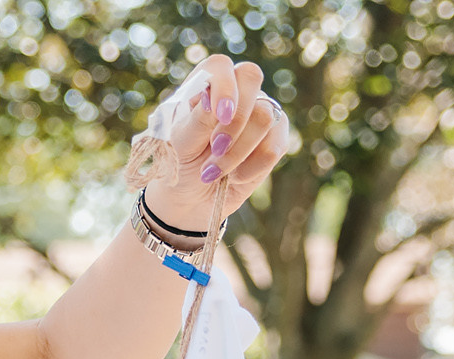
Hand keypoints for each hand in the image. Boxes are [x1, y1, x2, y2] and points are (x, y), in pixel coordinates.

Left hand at [141, 54, 289, 233]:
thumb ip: (196, 120)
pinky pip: (274, 147)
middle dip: (235, 119)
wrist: (189, 198)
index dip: (224, 85)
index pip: (219, 66)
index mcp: (205, 86)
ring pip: (266, 116)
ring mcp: (259, 112)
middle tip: (215, 147)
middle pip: (251, 78)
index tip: (220, 114)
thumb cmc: (178, 164)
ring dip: (237, 151)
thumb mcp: (179, 144)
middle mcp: (236, 93)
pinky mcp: (274, 139)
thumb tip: (213, 98)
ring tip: (213, 171)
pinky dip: (251, 168)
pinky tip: (234, 176)